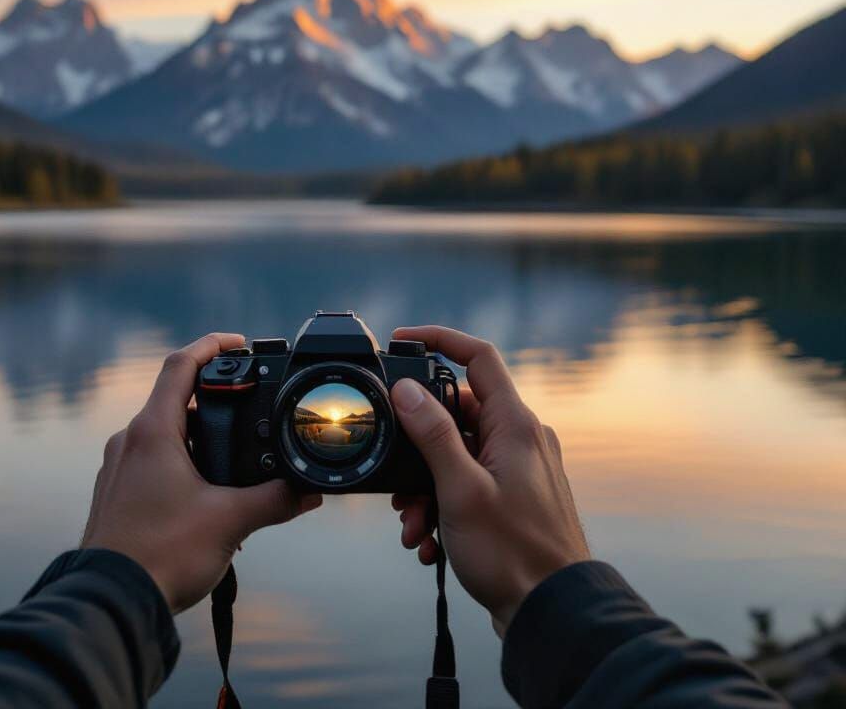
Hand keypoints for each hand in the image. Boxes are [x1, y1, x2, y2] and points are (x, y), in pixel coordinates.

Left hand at [82, 332, 321, 612]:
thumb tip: (310, 492)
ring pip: (164, 435)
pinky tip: (205, 501)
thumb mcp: (230, 522)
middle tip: (249, 412)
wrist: (108, 604)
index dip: (212, 345)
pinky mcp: (115, 496)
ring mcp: (118, 469)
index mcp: (153, 432)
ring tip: (234, 468)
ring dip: (199, 440)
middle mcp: (129, 442)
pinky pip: (152, 464)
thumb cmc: (161, 555)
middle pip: (176, 400)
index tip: (239, 342)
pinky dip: (182, 466)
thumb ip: (275, 499)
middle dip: (215, 403)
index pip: (181, 365)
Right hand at [389, 326, 588, 634]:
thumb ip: (432, 434)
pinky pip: (470, 481)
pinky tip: (431, 540)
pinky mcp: (515, 494)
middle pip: (457, 412)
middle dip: (419, 445)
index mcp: (514, 424)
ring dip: (427, 485)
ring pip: (458, 453)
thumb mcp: (460, 489)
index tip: (403, 339)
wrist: (552, 611)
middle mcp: (521, 437)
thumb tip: (406, 389)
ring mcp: (520, 466)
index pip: (478, 356)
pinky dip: (444, 503)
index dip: (440, 339)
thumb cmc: (514, 553)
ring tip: (415, 524)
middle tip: (399, 482)